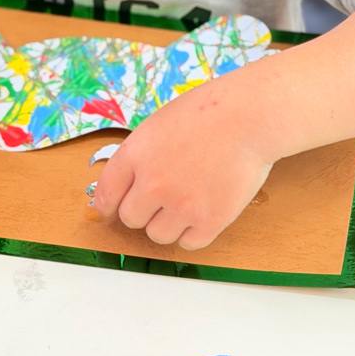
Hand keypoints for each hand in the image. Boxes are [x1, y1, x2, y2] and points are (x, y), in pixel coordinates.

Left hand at [92, 78, 272, 249]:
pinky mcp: (209, 221)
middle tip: (160, 199)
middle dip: (142, 210)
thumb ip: (142, 155)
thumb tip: (132, 182)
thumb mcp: (159, 125)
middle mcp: (153, 183)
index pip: (106, 194)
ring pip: (157, 235)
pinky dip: (192, 232)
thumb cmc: (208, 112)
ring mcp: (181, 205)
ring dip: (167, 223)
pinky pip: (188, 243)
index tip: (111, 210)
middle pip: (130, 218)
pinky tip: (201, 212)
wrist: (248, 117)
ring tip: (185, 201)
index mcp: (135, 154)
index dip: (107, 205)